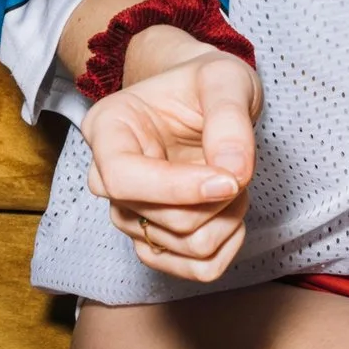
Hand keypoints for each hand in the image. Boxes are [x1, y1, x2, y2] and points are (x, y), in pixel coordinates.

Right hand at [85, 30, 260, 284]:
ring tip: (234, 181)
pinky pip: (194, 269)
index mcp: (107, 128)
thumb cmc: (206, 83)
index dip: (177, 189)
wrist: (204, 98)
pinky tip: (232, 213)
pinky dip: (226, 247)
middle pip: (159, 219)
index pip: (121, 178)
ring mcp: (128, 213)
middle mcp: (107, 175)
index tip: (229, 180)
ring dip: (226, 221)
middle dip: (216, 200)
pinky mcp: (154, 240)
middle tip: (240, 166)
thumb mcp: (225, 79)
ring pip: (181, 247)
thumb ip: (229, 119)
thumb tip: (233, 173)